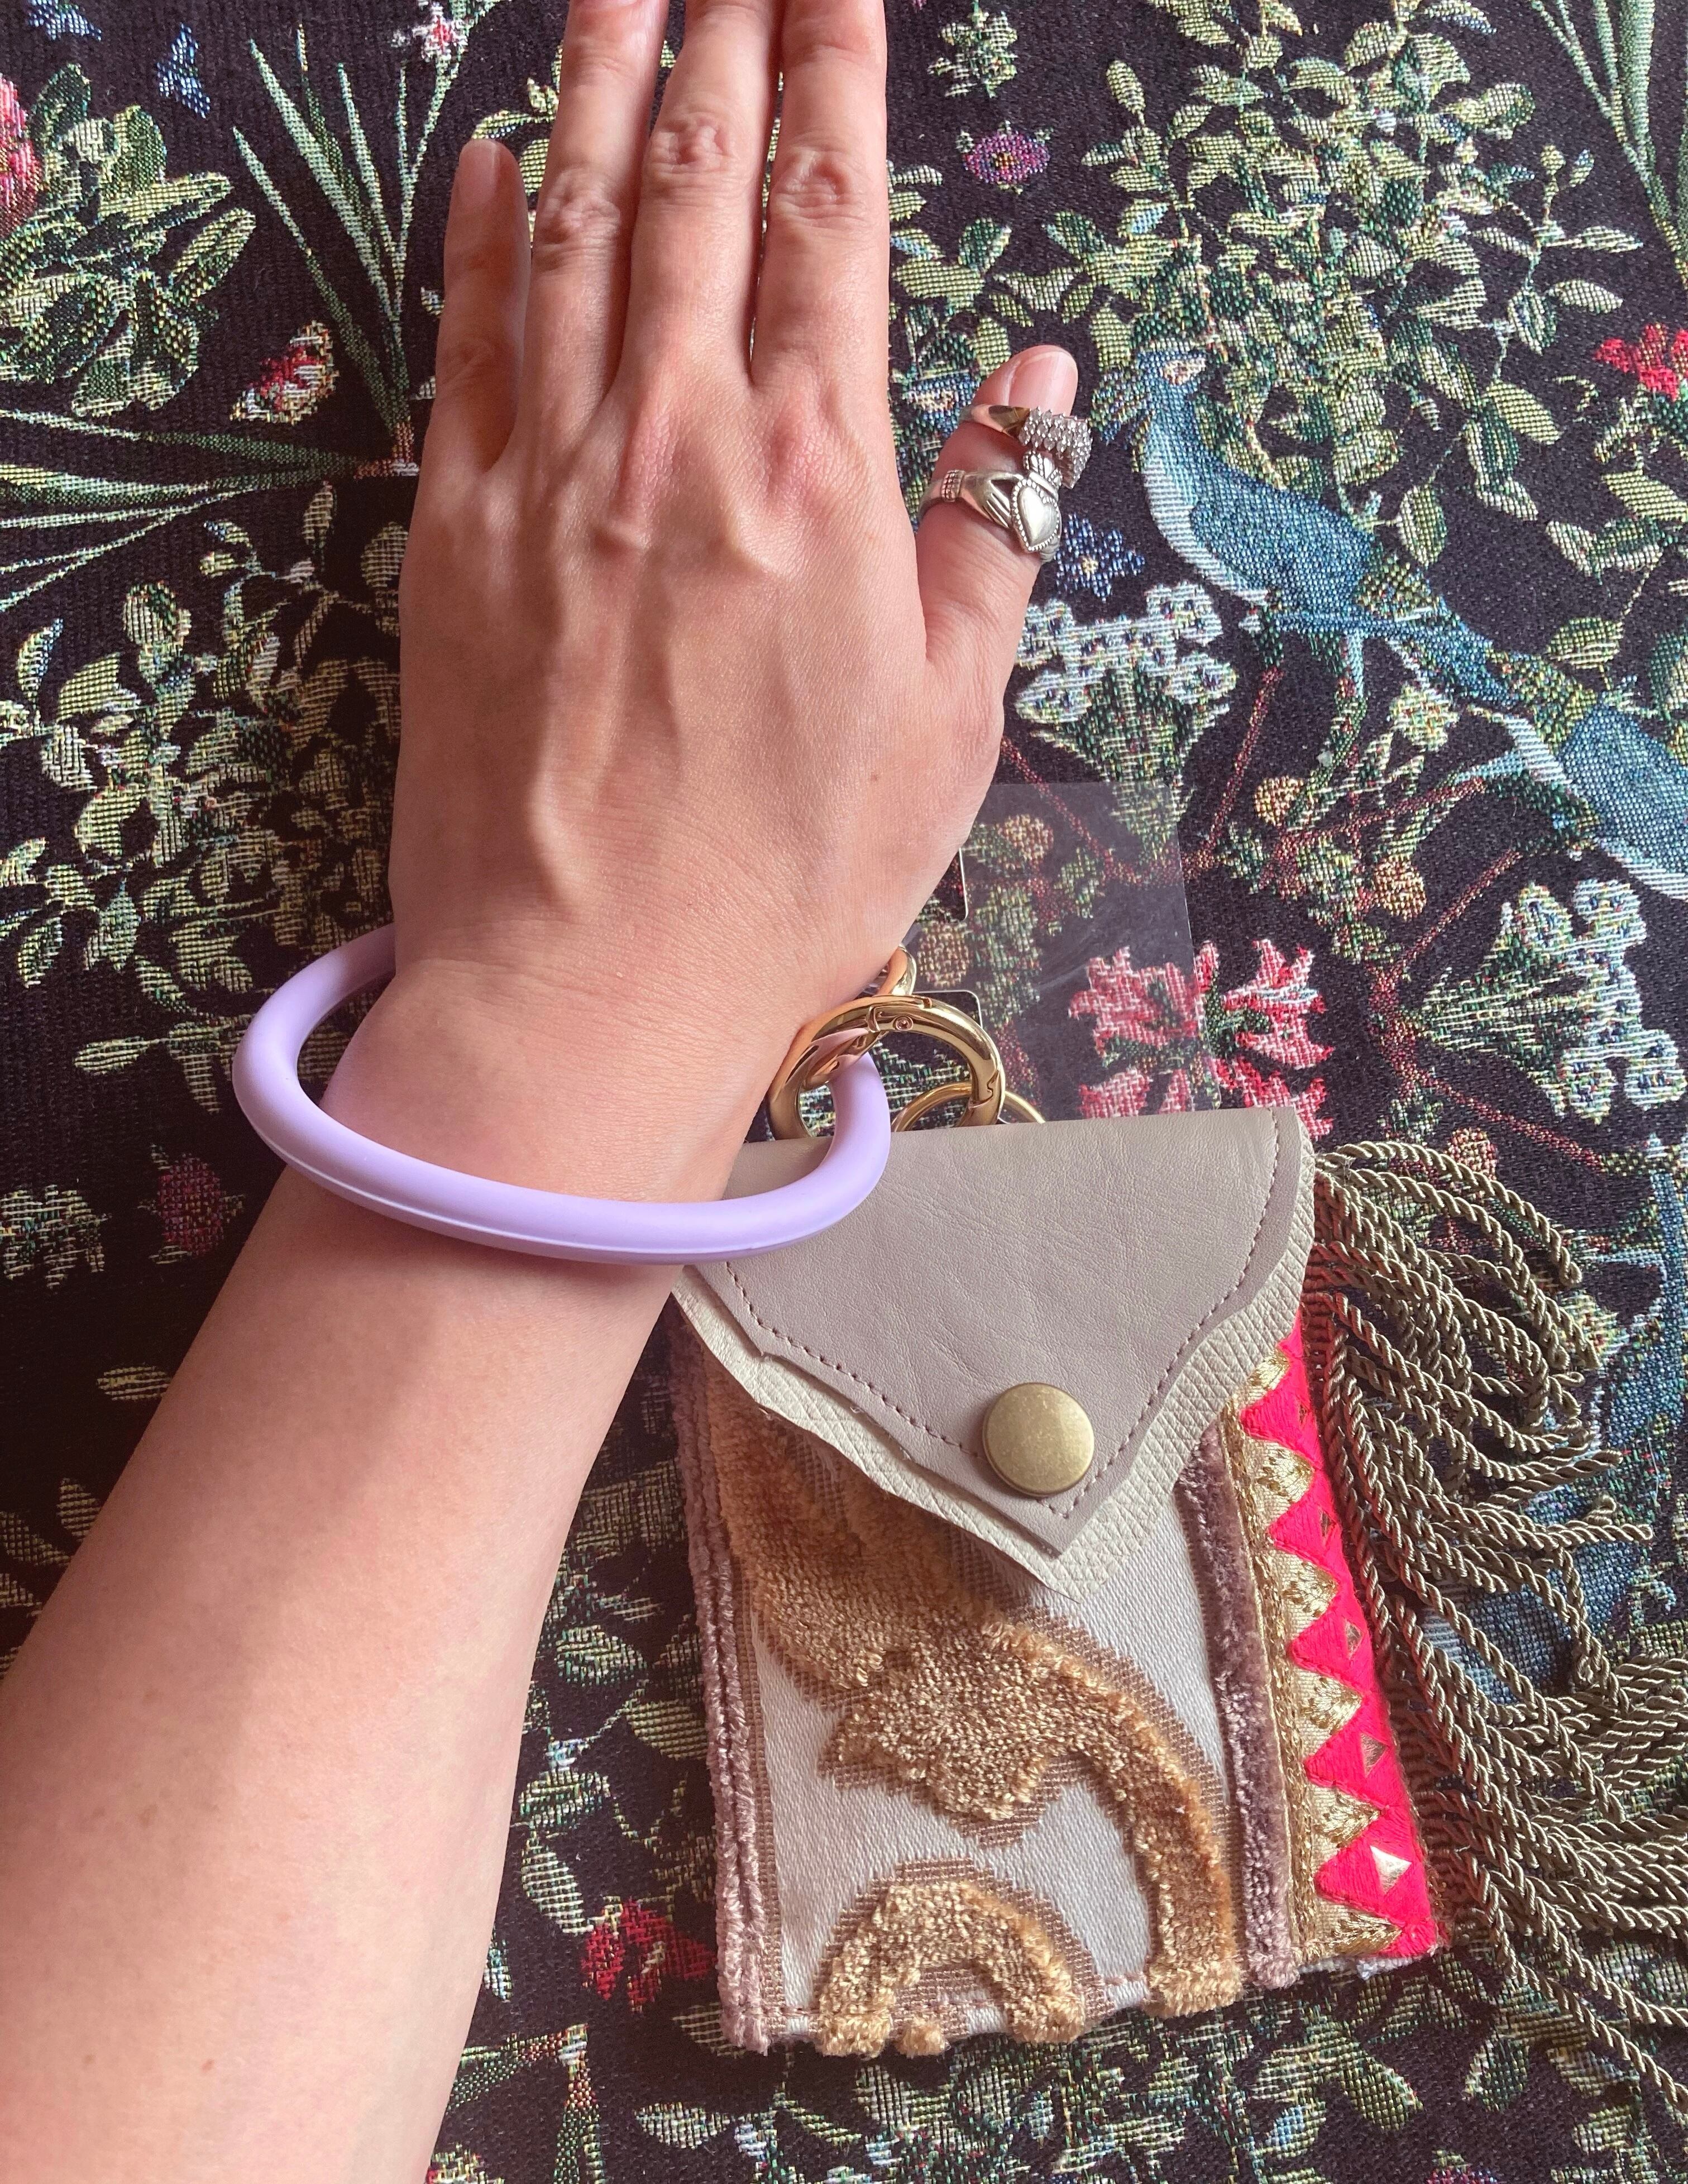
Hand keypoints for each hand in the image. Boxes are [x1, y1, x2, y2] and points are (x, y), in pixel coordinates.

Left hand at [330, 0, 1076, 1195]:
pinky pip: (470, 343)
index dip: (834, 70)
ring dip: (603, 86)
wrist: (594, 985)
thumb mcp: (951, 723)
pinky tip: (500, 155)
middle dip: (720, 33)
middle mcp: (681, 436)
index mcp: (822, 473)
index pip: (832, 211)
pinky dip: (487, 236)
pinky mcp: (456, 532)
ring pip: (581, 227)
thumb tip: (1039, 378)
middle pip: (702, 181)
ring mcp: (555, 475)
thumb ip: (996, 530)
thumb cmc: (794, 874)